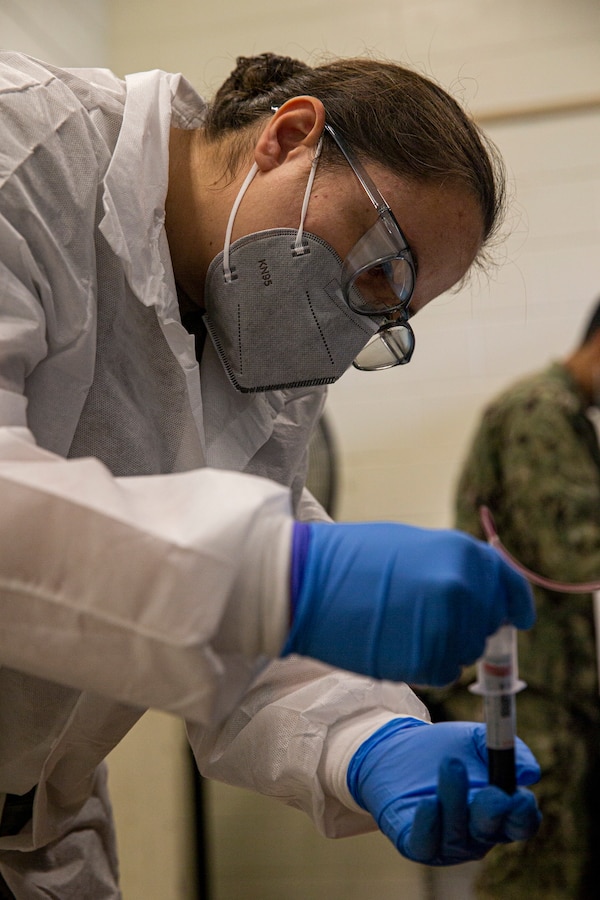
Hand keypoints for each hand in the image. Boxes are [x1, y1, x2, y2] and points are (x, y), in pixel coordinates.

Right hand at [284, 521, 533, 684]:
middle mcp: (465, 588)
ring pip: (467, 652)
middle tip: (427, 620)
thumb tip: (481, 593)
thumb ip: (454, 567)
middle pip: (489, 624)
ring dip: (444, 647)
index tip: (517, 619)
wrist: (304, 582)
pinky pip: (444, 672)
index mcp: (464, 552)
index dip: (514, 606)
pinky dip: (425, 666)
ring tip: (402, 627)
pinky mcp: (427, 660)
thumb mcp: (413, 545)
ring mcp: (448, 626)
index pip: (510, 587)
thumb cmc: (351, 559)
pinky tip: (395, 645)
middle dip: (468, 625)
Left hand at [347, 718, 540, 865]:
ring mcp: (446, 843)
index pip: (520, 824)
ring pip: (457, 834)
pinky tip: (428, 803)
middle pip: (490, 831)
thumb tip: (530, 773)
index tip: (520, 796)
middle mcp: (477, 834)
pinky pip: (424, 843)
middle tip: (492, 792)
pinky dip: (428, 826)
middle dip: (492, 812)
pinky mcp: (415, 843)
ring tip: (452, 765)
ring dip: (456, 801)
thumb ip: (504, 749)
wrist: (396, 747)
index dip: (524, 815)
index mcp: (499, 812)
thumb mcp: (475, 739)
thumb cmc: (444, 748)